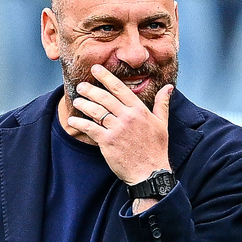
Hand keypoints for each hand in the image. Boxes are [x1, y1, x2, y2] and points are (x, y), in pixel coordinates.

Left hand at [68, 64, 173, 185]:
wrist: (150, 173)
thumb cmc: (156, 149)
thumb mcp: (162, 124)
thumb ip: (162, 103)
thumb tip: (168, 87)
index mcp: (139, 110)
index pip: (119, 89)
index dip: (106, 77)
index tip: (96, 69)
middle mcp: (127, 117)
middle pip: (104, 97)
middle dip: (90, 89)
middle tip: (81, 86)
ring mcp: (117, 129)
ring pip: (96, 111)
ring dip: (83, 104)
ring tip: (77, 101)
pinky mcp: (108, 142)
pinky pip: (90, 128)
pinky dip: (79, 123)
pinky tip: (72, 121)